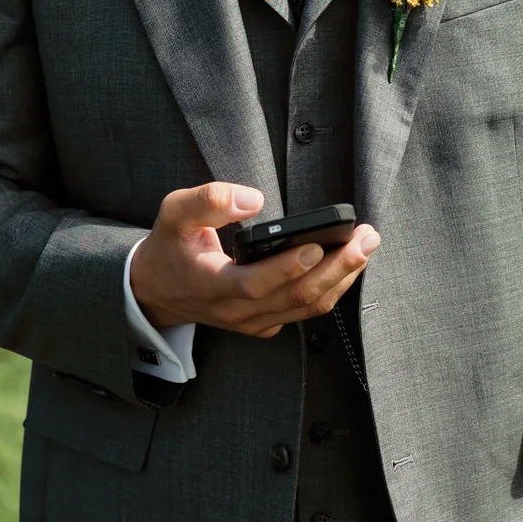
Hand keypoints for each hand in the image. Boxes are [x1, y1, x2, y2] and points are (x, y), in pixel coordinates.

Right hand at [129, 182, 380, 337]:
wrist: (157, 290)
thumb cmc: (170, 246)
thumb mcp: (173, 214)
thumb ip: (207, 201)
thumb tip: (252, 199)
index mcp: (212, 285)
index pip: (256, 284)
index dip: (288, 268)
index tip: (317, 245)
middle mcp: (236, 310)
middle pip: (294, 297)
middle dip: (336, 268)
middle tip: (364, 239)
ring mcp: (252, 321)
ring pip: (305, 307)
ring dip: (341, 278)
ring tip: (365, 247)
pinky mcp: (264, 323)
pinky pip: (303, 311)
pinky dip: (331, 290)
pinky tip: (348, 266)